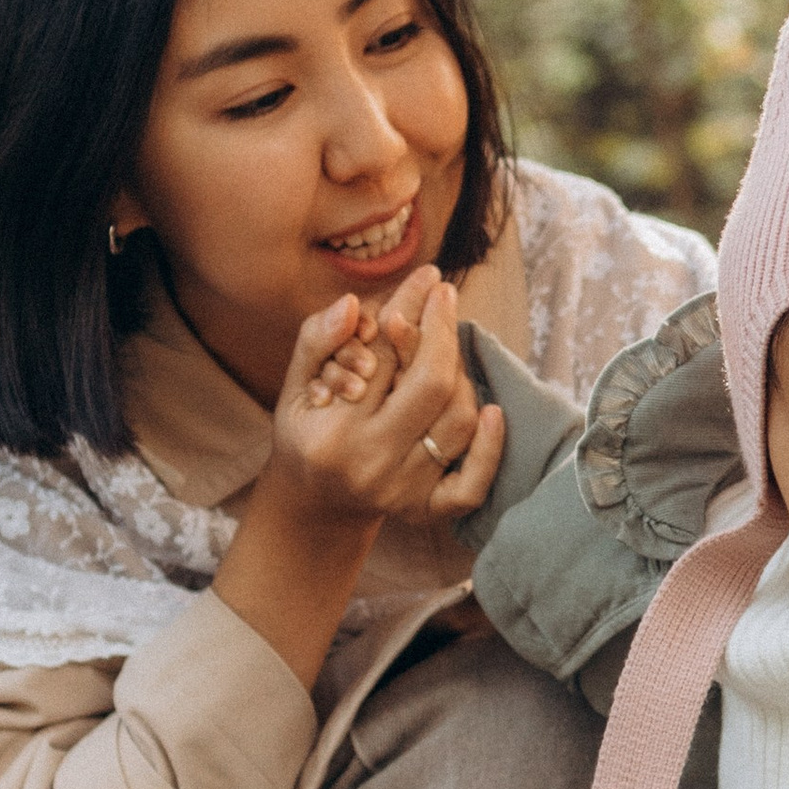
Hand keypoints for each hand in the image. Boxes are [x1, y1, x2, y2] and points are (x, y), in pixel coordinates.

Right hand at [270, 267, 503, 530]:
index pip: (384, 355)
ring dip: (460, 375)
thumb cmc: (306, 430)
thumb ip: (318, 339)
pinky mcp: (426, 510)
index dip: (410, 309)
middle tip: (445, 297)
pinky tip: (493, 410)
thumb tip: (352, 305)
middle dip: (442, 331)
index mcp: (332, 430)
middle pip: (429, 385)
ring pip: (457, 421)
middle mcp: (370, 463)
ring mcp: (402, 491)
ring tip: (446, 350)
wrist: (313, 503)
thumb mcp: (295, 383)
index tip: (429, 278)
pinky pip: (472, 483)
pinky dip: (491, 448)